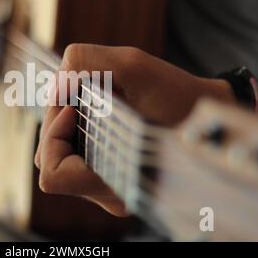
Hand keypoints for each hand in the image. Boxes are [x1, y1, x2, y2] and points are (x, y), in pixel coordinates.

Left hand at [35, 44, 234, 215]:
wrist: (207, 117)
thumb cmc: (177, 94)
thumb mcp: (134, 66)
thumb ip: (85, 63)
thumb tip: (55, 83)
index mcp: (117, 179)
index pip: (52, 171)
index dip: (53, 134)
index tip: (73, 106)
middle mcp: (110, 194)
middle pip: (50, 161)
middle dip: (56, 124)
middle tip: (83, 98)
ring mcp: (109, 189)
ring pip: (59, 158)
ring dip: (65, 126)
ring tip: (95, 105)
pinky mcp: (109, 178)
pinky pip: (73, 155)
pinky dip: (75, 131)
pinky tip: (98, 114)